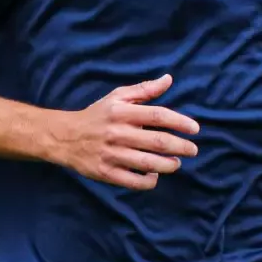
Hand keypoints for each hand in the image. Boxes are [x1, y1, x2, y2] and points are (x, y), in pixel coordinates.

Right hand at [54, 74, 199, 190]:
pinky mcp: (106, 173)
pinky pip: (134, 181)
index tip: (195, 129)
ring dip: (169, 165)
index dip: (179, 122)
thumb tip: (168, 80)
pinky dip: (149, 180)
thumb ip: (144, 90)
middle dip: (181, 146)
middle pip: (157, 141)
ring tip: (177, 163)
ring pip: (148, 163)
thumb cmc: (97, 115)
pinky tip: (154, 175)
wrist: (66, 137)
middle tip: (193, 149)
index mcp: (122, 112)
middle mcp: (118, 133)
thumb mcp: (117, 97)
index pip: (157, 115)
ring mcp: (112, 154)